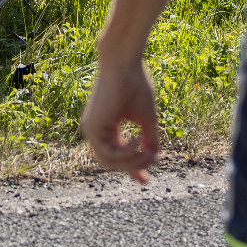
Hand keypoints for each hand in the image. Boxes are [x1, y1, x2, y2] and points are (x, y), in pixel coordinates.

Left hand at [80, 55, 160, 182]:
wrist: (124, 64)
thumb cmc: (136, 85)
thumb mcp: (146, 118)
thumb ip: (149, 138)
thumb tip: (154, 157)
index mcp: (107, 127)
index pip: (117, 155)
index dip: (132, 169)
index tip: (146, 181)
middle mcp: (96, 130)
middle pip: (112, 162)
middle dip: (135, 166)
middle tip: (155, 160)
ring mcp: (91, 129)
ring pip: (109, 161)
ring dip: (132, 161)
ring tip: (150, 153)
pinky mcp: (92, 127)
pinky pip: (108, 153)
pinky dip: (126, 153)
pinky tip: (139, 141)